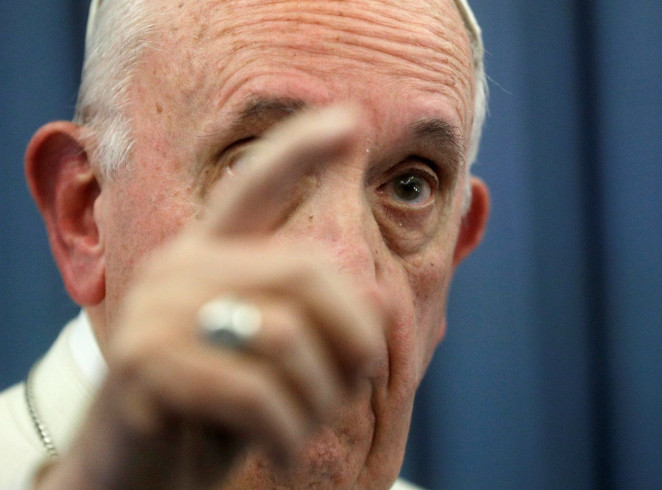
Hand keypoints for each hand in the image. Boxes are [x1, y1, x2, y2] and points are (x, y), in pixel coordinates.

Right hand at [37, 107, 383, 489]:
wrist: (134, 476)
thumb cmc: (218, 414)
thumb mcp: (276, 365)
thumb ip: (318, 324)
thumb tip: (375, 302)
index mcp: (211, 256)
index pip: (255, 187)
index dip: (301, 151)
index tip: (352, 120)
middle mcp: (180, 269)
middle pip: (307, 270)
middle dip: (356, 335)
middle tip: (361, 383)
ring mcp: (155, 312)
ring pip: (287, 336)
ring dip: (320, 398)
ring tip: (305, 425)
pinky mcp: (142, 365)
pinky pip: (255, 393)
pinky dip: (289, 431)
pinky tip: (283, 447)